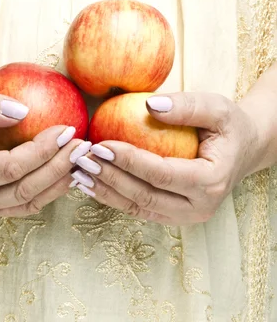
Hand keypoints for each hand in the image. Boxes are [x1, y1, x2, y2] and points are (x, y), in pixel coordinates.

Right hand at [0, 86, 89, 216]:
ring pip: (27, 204)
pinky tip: (64, 172)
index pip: (10, 168)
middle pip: (24, 191)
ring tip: (81, 161)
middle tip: (82, 146)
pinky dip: (47, 191)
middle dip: (58, 169)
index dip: (42, 151)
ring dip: (58, 184)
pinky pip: (22, 204)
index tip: (67, 130)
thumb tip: (24, 111)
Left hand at [70, 92, 261, 224]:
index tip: (101, 144)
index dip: (129, 161)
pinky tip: (91, 183)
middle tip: (82, 159)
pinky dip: (113, 197)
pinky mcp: (173, 216)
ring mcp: (185, 216)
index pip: (162, 174)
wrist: (243, 150)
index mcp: (211, 181)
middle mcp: (199, 207)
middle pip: (145, 196)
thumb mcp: (217, 107)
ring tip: (78, 172)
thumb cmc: (229, 126)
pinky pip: (138, 208)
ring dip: (105, 191)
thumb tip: (150, 105)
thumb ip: (187, 106)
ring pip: (138, 207)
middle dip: (109, 178)